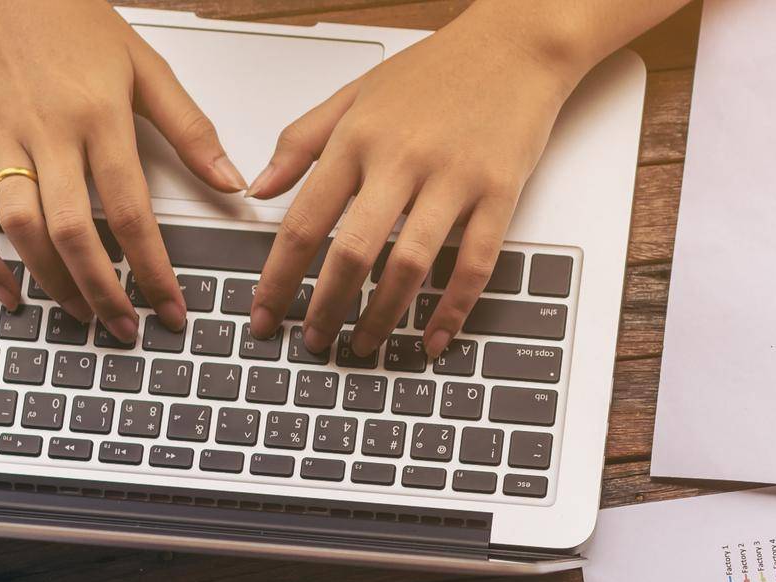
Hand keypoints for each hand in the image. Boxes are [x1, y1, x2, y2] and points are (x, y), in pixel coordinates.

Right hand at [0, 0, 244, 337]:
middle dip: (103, 291)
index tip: (171, 310)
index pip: (131, 209)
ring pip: (21, 229)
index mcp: (98, 114)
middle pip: (73, 231)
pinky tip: (9, 292)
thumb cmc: (70, 19)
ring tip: (82, 314)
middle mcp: (48, 132)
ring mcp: (3, 143)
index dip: (153, 269)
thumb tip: (231, 181)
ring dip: (52, 282)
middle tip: (126, 329)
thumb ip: (190, 128)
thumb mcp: (144, 65)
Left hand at [248, 14, 575, 359]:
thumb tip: (257, 189)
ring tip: (363, 346)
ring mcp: (453, 177)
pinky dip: (451, 310)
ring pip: (408, 266)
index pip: (303, 222)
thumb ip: (301, 142)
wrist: (518, 40)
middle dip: (326, 309)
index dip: (278, 280)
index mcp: (358, 138)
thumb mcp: (355, 94)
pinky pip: (472, 264)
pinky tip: (432, 340)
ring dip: (382, 318)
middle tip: (314, 343)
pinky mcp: (498, 191)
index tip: (264, 317)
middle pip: (351, 253)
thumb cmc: (436, 70)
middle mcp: (401, 158)